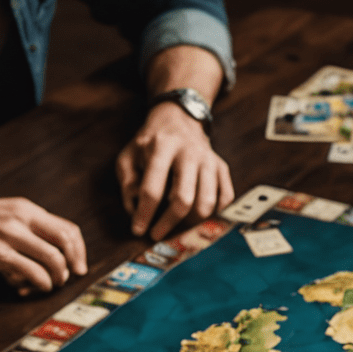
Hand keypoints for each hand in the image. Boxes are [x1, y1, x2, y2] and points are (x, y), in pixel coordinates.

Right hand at [0, 196, 87, 295]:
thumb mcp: (4, 215)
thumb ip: (27, 227)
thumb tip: (52, 250)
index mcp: (26, 209)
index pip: (68, 229)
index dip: (79, 252)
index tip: (78, 267)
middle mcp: (22, 219)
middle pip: (66, 244)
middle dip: (72, 266)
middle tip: (65, 280)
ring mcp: (10, 235)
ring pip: (53, 260)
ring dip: (55, 278)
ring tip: (44, 284)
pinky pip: (32, 272)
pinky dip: (38, 284)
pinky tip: (28, 288)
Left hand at [117, 102, 233, 241]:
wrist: (179, 117)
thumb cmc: (151, 142)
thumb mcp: (129, 154)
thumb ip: (127, 181)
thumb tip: (134, 210)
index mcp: (162, 146)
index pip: (152, 188)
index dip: (145, 214)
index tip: (138, 230)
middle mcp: (189, 152)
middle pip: (183, 200)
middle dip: (168, 223)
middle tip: (157, 234)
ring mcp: (209, 160)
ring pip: (206, 204)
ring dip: (190, 222)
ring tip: (178, 224)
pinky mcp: (222, 167)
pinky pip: (225, 200)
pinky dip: (213, 214)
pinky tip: (197, 215)